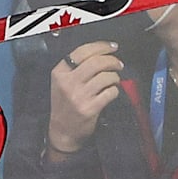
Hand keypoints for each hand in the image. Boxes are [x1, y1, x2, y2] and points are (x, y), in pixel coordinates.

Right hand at [46, 40, 124, 155]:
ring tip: (113, 81)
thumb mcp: (61, 82)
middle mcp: (67, 83)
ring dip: (114, 77)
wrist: (62, 132)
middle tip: (118, 64)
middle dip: (112, 61)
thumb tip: (102, 52)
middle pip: (96, 62)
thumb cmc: (65, 105)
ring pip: (106, 77)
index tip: (112, 47)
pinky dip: (114, 91)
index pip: (82, 51)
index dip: (101, 46)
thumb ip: (76, 67)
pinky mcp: (89, 109)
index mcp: (59, 73)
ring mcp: (78, 96)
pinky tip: (110, 93)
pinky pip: (110, 92)